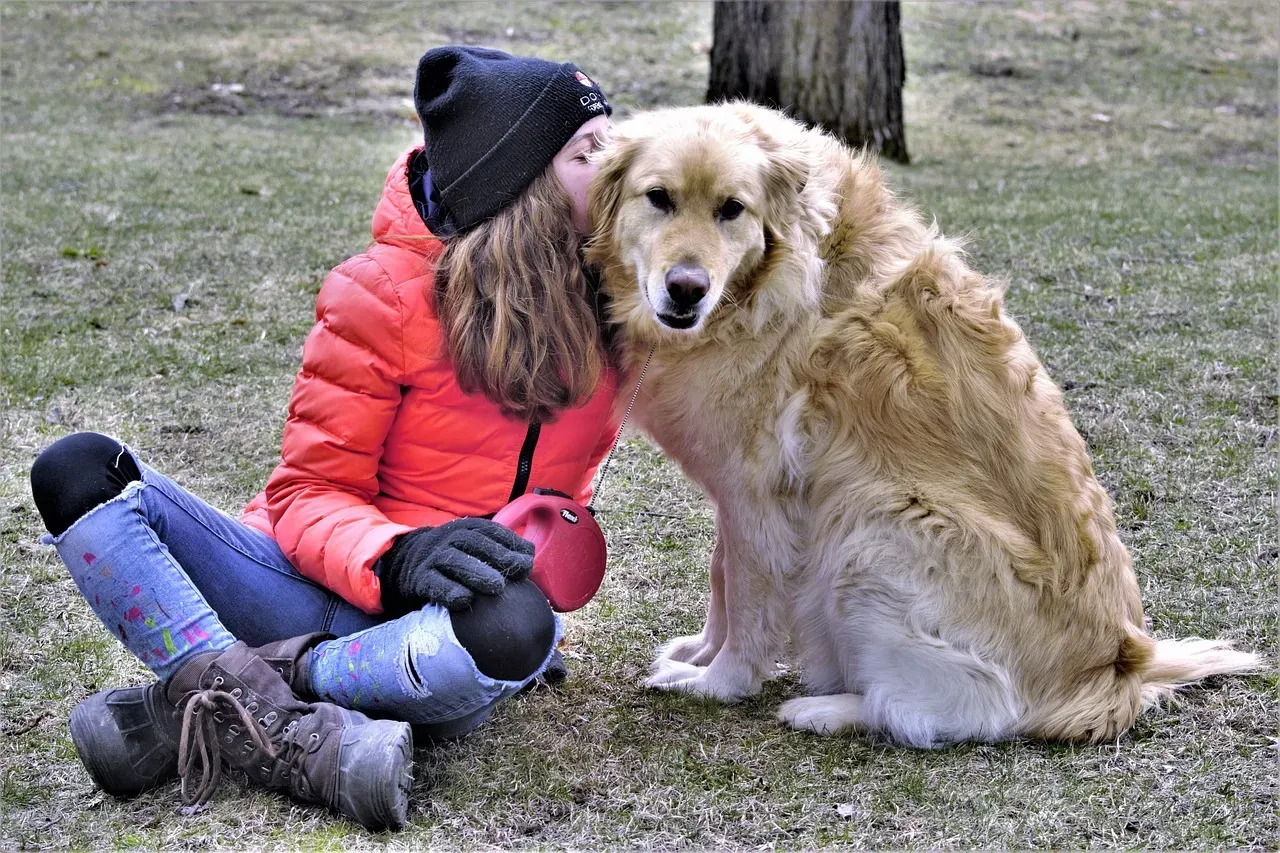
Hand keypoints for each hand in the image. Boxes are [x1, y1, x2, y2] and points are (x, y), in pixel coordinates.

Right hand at [378, 518, 534, 612]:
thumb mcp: (473, 546)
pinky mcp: (418, 578)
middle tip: (520, 570)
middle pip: (473, 543)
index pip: (490, 531)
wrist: (405, 562)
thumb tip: (530, 557)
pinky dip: (448, 591)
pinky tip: (464, 600)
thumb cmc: (452, 557)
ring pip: (454, 561)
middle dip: (500, 555)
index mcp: (465, 528)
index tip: (528, 558)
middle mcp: (447, 538)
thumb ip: (499, 549)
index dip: (511, 542)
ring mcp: (432, 558)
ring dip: (477, 572)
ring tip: (497, 586)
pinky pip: (433, 583)